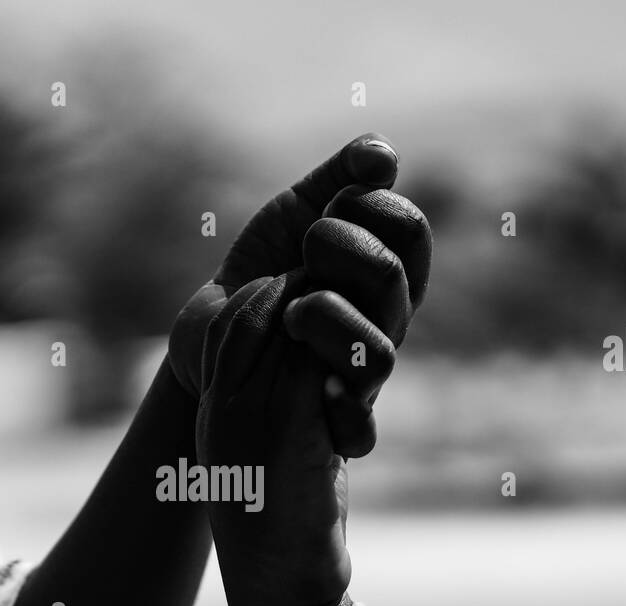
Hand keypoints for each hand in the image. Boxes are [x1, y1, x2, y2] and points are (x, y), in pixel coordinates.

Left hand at [168, 133, 429, 457]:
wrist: (215, 342)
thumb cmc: (268, 271)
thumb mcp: (299, 211)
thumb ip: (342, 177)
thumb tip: (383, 156)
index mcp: (386, 270)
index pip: (409, 231)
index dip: (371, 207)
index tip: (329, 207)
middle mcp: (383, 323)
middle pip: (394, 281)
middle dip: (345, 249)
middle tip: (306, 247)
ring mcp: (362, 375)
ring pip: (378, 354)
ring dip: (332, 321)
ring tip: (294, 312)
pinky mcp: (333, 422)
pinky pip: (359, 430)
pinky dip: (344, 410)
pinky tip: (319, 388)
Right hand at [192, 271, 357, 605]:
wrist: (281, 595)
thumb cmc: (280, 532)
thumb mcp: (265, 462)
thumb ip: (273, 414)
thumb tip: (308, 375)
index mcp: (212, 413)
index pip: (225, 325)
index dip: (266, 298)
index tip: (307, 292)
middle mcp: (222, 409)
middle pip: (252, 314)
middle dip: (297, 287)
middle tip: (341, 284)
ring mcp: (249, 420)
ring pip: (286, 330)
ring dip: (327, 310)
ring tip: (359, 304)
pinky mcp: (289, 436)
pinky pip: (315, 364)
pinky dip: (345, 347)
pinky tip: (368, 353)